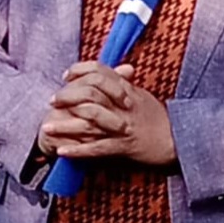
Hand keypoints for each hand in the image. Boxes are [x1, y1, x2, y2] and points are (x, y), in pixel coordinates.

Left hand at [40, 61, 176, 165]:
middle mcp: (123, 104)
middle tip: (52, 101)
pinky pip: (97, 148)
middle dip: (67, 97)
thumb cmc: (158, 116)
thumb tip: (112, 71)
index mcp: (127, 89)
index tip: (66, 76)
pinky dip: (79, 150)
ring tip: (46, 129)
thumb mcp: (141, 94)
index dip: (80, 71)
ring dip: (65, 126)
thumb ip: (124, 83)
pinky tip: (63, 151)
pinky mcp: (124, 146)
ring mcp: (123, 125)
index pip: (100, 71)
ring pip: (89, 122)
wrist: (178, 138)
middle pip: (90, 94)